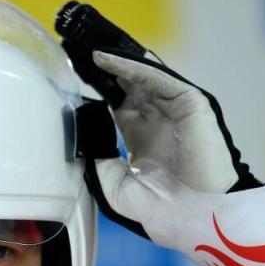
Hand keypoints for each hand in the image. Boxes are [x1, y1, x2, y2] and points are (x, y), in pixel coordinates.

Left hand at [55, 1, 264, 255]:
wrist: (194, 218)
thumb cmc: (162, 212)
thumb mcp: (115, 186)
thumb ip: (99, 161)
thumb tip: (82, 140)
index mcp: (145, 142)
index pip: (118, 107)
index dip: (97, 92)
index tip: (71, 78)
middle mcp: (161, 123)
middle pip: (128, 87)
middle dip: (102, 71)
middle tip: (73, 52)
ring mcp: (176, 111)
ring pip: (141, 77)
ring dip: (113, 62)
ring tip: (84, 48)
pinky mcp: (190, 103)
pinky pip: (156, 78)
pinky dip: (130, 67)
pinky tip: (105, 60)